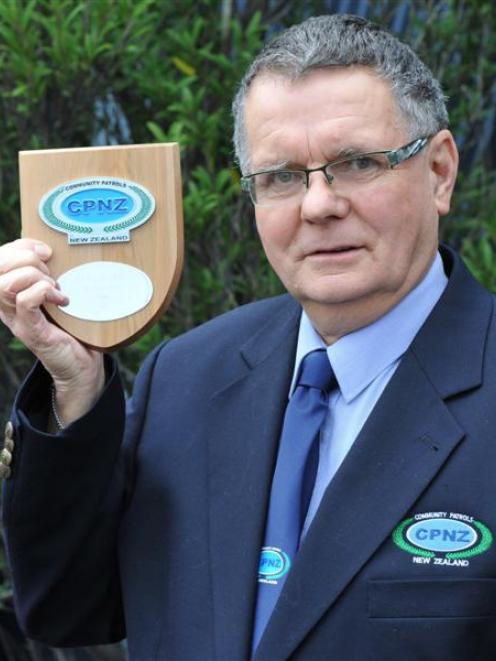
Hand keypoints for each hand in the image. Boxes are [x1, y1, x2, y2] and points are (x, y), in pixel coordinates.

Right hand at [0, 238, 104, 424]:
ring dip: (35, 277)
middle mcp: (7, 306)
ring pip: (6, 284)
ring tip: (55, 287)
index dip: (20, 246)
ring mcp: (18, 320)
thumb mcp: (59, 295)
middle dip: (26, 258)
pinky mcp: (33, 332)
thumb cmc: (74, 328)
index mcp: (11, 293)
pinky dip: (45, 293)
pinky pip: (25, 302)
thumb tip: (51, 250)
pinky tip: (63, 300)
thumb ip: (51, 276)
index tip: (46, 250)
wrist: (83, 366)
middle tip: (52, 271)